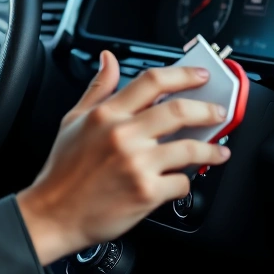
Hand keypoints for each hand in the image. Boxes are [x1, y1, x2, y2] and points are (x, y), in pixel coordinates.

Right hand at [16, 51, 230, 265]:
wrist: (55, 213)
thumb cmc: (63, 170)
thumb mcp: (74, 120)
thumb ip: (98, 88)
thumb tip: (109, 59)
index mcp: (107, 114)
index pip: (153, 81)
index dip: (183, 75)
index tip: (201, 76)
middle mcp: (124, 135)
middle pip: (179, 111)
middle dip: (208, 110)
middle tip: (219, 112)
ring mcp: (137, 164)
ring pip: (190, 148)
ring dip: (211, 149)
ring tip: (218, 151)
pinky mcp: (146, 192)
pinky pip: (181, 183)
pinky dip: (186, 182)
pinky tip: (184, 180)